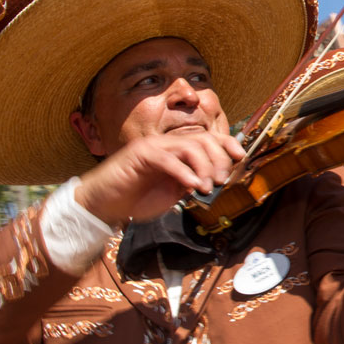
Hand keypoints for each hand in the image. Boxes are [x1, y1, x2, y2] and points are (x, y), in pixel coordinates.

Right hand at [75, 132, 244, 226]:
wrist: (102, 205)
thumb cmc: (136, 198)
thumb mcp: (172, 192)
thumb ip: (191, 184)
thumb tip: (213, 181)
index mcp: (177, 151)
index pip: (208, 138)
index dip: (227, 144)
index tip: (241, 157)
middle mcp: (167, 144)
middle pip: (203, 139)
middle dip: (218, 158)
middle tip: (221, 180)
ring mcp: (153, 147)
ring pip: (189, 146)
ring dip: (204, 166)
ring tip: (206, 186)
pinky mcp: (140, 155)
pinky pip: (168, 159)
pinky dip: (183, 171)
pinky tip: (191, 185)